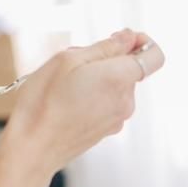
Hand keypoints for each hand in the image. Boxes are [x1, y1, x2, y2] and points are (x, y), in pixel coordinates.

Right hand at [0, 30, 164, 180]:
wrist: (32, 149)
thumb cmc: (44, 102)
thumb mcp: (69, 59)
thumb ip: (106, 46)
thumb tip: (129, 37)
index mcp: (120, 78)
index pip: (155, 56)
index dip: (143, 42)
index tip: (121, 39)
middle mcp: (126, 101)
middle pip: (130, 69)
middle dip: (109, 60)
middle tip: (76, 64)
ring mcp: (118, 119)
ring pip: (117, 86)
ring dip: (98, 78)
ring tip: (67, 85)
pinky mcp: (107, 130)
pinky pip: (108, 103)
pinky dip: (94, 96)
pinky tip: (68, 101)